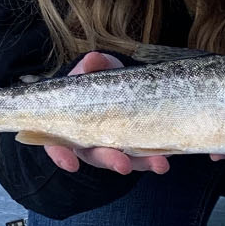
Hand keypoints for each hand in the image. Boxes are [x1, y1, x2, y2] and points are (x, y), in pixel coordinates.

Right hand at [41, 52, 170, 176]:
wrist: (119, 86)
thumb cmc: (97, 82)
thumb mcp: (94, 71)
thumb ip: (93, 66)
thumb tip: (92, 60)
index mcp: (71, 128)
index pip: (59, 146)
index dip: (61, 156)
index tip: (70, 163)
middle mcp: (91, 143)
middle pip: (98, 157)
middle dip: (111, 161)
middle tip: (123, 165)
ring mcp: (115, 148)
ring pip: (126, 161)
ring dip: (142, 164)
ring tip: (158, 164)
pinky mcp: (136, 149)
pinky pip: (145, 157)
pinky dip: (155, 159)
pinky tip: (165, 161)